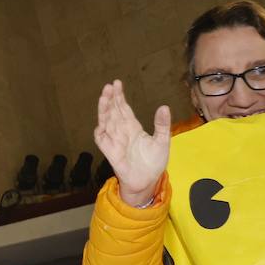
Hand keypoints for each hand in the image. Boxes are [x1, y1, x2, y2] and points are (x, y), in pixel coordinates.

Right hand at [93, 80, 170, 205]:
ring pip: (106, 121)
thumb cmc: (153, 162)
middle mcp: (121, 131)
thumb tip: (164, 107)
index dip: (119, 97)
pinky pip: (102, 140)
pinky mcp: (111, 152)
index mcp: (133, 127)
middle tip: (109, 86)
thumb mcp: (162, 141)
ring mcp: (115, 140)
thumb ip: (162, 125)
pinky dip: (100, 132)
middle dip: (110, 99)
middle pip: (113, 111)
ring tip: (104, 97)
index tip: (117, 83)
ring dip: (104, 110)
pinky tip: (101, 124)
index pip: (123, 108)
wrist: (147, 181)